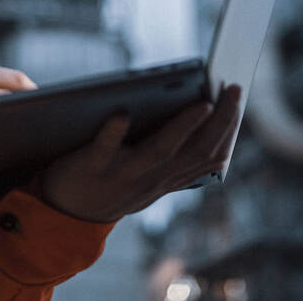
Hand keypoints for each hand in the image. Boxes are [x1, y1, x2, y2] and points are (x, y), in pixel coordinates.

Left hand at [39, 84, 241, 221]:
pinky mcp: (90, 167)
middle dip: (219, 121)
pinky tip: (121, 113)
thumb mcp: (148, 175)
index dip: (227, 130)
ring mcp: (121, 175)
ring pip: (159, 152)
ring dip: (183, 128)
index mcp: (166, 178)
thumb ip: (171, 153)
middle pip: (194, 152)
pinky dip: (113, 133)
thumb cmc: (110, 180)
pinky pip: (104, 150)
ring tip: (202, 103)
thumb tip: (200, 112)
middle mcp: (150, 179)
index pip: (208, 157)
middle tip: (234, 89)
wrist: (65, 213)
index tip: (238, 99)